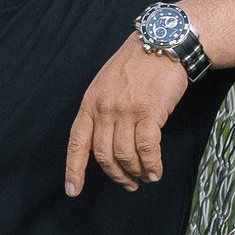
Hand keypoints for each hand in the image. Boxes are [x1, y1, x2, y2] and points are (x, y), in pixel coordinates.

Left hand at [65, 34, 187, 194]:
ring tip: (146, 177)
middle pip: (104, 155)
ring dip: (136, 172)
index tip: (72, 191)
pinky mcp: (148, 112)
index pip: (77, 142)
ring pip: (125, 155)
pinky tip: (156, 171)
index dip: (74, 169)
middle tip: (129, 184)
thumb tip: (106, 142)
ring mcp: (125, 111)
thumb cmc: (138, 64)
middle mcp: (103, 109)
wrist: (162, 43)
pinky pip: (147, 148)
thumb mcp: (107, 84)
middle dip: (117, 175)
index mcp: (90, 103)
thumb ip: (103, 110)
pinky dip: (151, 164)